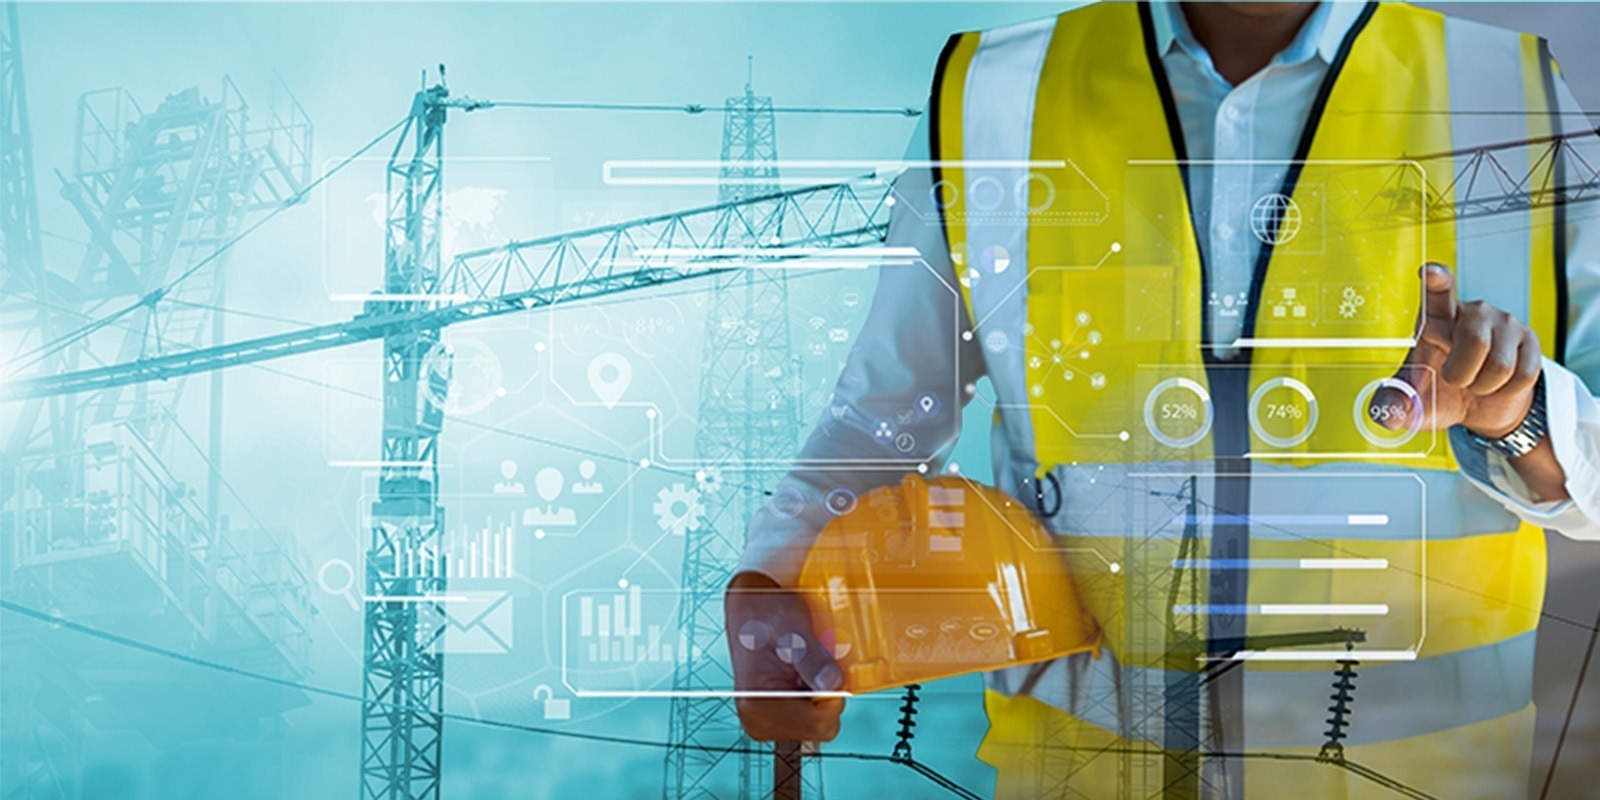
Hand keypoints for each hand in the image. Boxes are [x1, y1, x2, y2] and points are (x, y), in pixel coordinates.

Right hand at [724, 571, 844, 741]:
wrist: (751, 607)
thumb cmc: (764, 611)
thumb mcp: (792, 627)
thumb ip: (811, 658)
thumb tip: (833, 683)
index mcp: (758, 704)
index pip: (820, 725)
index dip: (834, 695)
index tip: (826, 667)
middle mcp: (758, 720)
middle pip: (822, 726)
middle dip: (827, 693)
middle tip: (814, 662)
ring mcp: (766, 721)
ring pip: (820, 722)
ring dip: (821, 692)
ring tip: (805, 664)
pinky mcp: (774, 716)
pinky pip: (812, 716)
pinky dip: (815, 693)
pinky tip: (803, 672)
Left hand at [1374, 263, 1541, 437]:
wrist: (1478, 406)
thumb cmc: (1439, 392)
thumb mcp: (1413, 402)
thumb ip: (1393, 406)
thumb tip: (1387, 415)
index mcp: (1435, 318)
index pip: (1437, 291)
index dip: (1436, 280)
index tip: (1430, 272)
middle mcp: (1472, 312)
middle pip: (1474, 342)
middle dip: (1462, 374)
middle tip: (1454, 380)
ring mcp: (1504, 323)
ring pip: (1500, 365)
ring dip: (1484, 386)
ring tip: (1476, 382)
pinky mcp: (1530, 340)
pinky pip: (1522, 375)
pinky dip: (1506, 391)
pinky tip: (1498, 384)